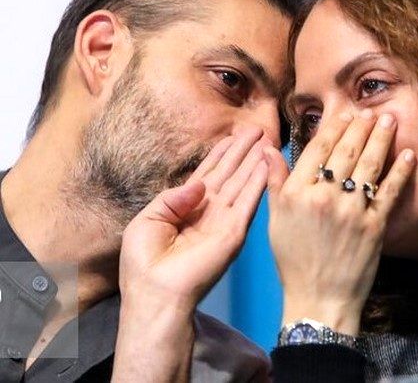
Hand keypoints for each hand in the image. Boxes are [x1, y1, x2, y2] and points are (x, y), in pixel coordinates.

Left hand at [119, 126, 269, 311]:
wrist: (155, 295)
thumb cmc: (143, 262)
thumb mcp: (147, 221)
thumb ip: (172, 197)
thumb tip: (199, 184)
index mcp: (186, 206)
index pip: (208, 173)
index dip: (221, 153)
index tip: (234, 135)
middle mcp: (208, 210)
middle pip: (229, 173)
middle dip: (243, 151)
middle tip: (257, 129)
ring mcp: (223, 220)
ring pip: (241, 183)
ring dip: (254, 161)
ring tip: (266, 140)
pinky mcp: (234, 232)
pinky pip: (247, 202)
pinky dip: (257, 183)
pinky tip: (265, 165)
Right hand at [265, 110, 414, 335]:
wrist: (319, 300)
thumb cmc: (293, 260)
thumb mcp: (275, 220)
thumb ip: (275, 182)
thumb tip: (267, 149)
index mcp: (297, 192)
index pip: (317, 150)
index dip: (333, 128)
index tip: (345, 114)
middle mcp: (324, 196)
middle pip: (345, 151)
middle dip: (360, 127)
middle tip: (370, 111)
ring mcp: (351, 210)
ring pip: (368, 165)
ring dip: (381, 139)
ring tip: (389, 120)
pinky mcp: (375, 226)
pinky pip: (389, 192)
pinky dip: (400, 172)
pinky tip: (407, 155)